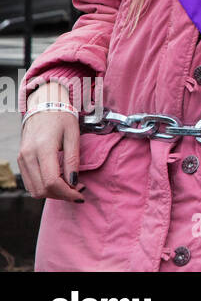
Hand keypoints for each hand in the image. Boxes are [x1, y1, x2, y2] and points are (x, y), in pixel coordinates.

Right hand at [17, 85, 84, 202]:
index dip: (67, 193)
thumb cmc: (62, 117)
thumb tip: (74, 182)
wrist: (44, 105)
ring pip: (34, 189)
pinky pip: (30, 183)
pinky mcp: (21, 160)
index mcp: (43, 148)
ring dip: (53, 193)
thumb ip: (73, 159)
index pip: (52, 182)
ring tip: (70, 186)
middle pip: (42, 189)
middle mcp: (28, 156)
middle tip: (79, 190)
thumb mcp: (73, 135)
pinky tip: (58, 181)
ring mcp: (22, 159)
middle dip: (62, 195)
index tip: (81, 195)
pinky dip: (44, 187)